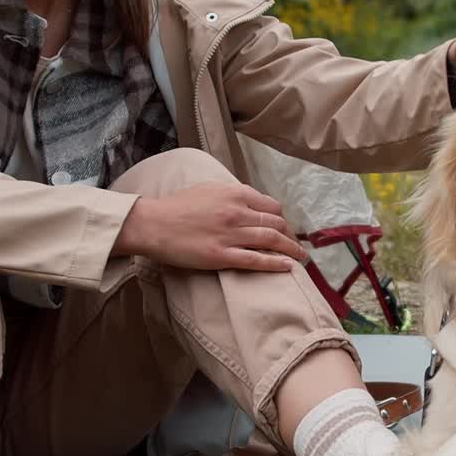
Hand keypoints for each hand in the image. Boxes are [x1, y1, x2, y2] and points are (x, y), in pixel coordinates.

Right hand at [113, 182, 307, 271]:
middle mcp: (237, 212)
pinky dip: (275, 263)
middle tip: (296, 245)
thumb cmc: (177, 206)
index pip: (272, 207)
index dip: (283, 220)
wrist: (153, 223)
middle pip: (276, 224)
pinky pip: (255, 260)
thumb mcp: (208, 189)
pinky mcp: (221, 256)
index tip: (286, 228)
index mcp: (235, 194)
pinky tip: (288, 267)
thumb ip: (232, 194)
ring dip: (292, 250)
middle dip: (290, 236)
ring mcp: (230, 235)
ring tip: (302, 258)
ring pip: (271, 241)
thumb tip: (250, 202)